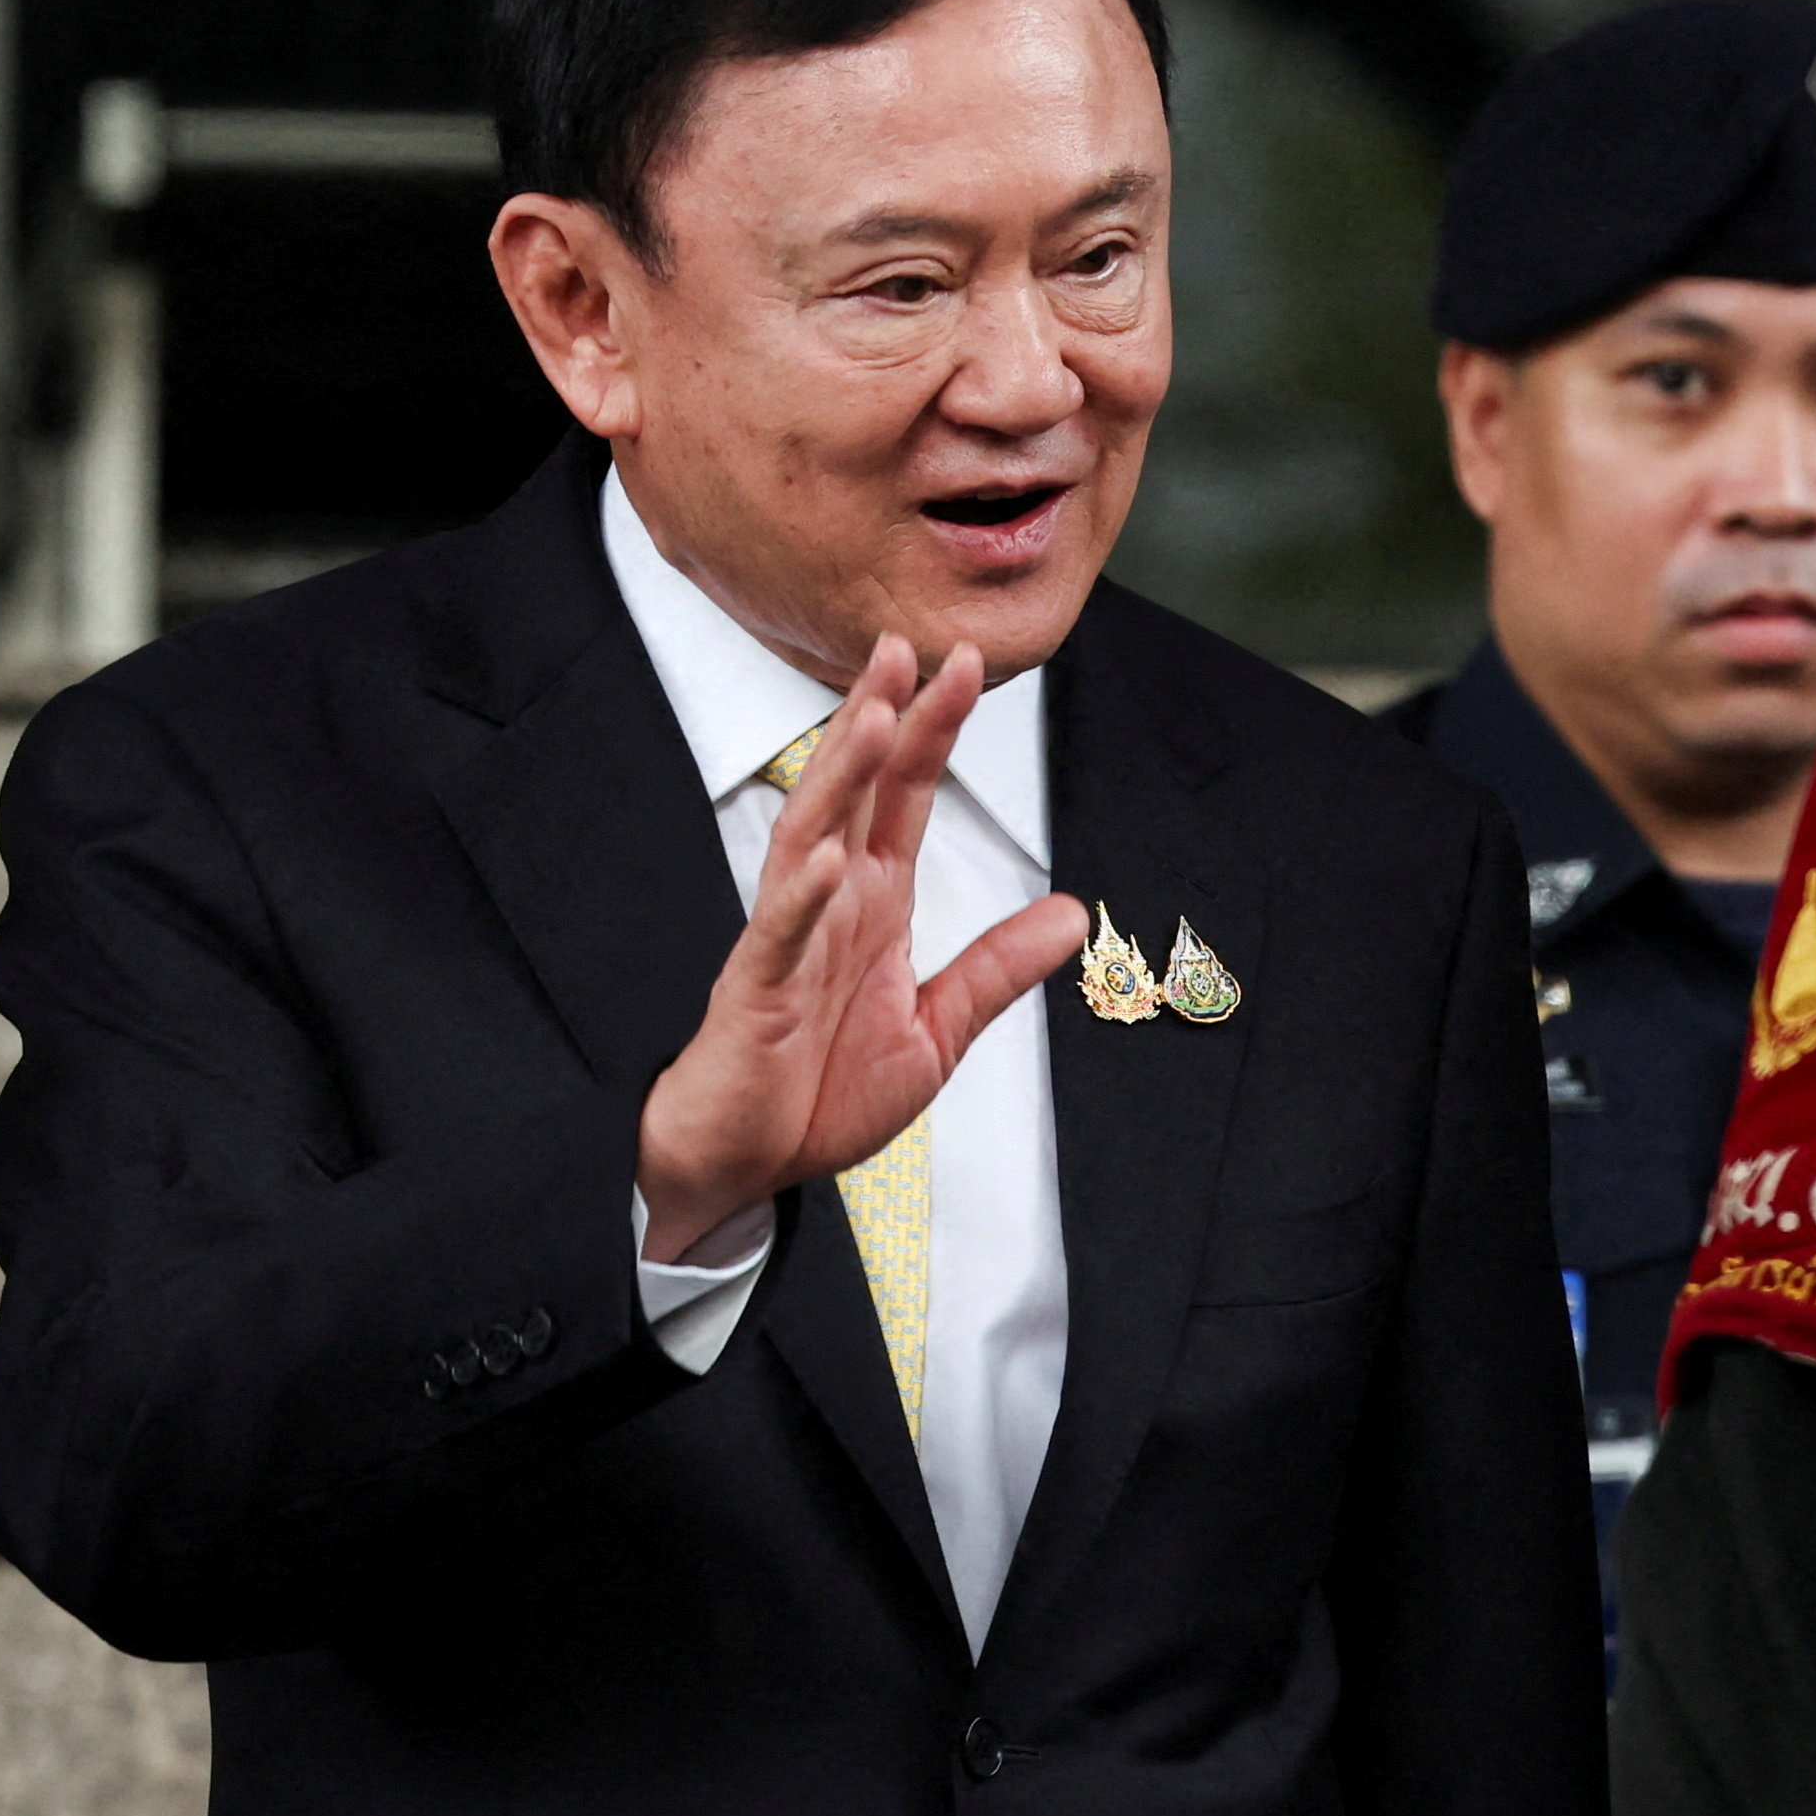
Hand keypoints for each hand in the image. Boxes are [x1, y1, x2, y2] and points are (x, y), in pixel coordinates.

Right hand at [635, 634, 1082, 1264]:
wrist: (744, 1167)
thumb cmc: (817, 1097)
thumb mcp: (933, 1032)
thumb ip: (995, 969)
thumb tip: (1070, 911)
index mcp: (873, 907)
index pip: (904, 801)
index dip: (930, 733)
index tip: (960, 665)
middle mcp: (829, 906)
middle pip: (855, 794)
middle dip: (881, 719)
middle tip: (906, 647)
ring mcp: (787, 942)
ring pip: (810, 838)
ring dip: (840, 779)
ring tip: (870, 717)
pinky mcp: (755, 994)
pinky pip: (777, 936)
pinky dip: (800, 897)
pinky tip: (827, 860)